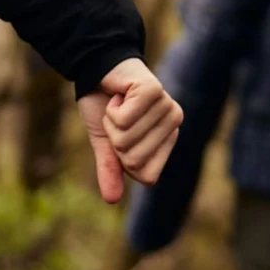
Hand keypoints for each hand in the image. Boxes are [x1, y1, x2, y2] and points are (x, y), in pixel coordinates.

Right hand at [77, 58, 182, 203]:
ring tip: (117, 101)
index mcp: (167, 139)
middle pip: (134, 159)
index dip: (123, 160)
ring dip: (111, 121)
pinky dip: (112, 108)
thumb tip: (111, 200)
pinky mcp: (154, 91)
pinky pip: (124, 119)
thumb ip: (111, 168)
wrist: (95, 68)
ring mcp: (167, 106)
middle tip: (117, 114)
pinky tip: (118, 92)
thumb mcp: (106, 142)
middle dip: (114, 139)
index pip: (146, 176)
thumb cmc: (103, 104)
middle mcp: (174, 123)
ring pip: (128, 138)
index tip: (120, 134)